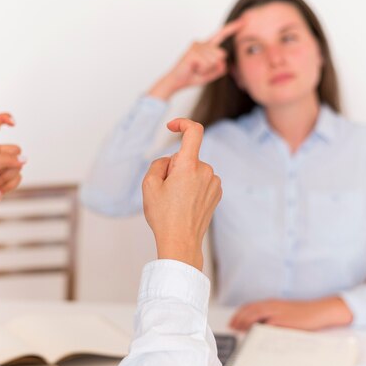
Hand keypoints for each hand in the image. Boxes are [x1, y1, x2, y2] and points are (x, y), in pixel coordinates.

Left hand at [0, 113, 24, 246]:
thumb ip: (5, 159)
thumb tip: (24, 160)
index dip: (4, 118)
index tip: (14, 122)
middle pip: (15, 149)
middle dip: (9, 163)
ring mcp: (1, 167)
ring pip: (18, 165)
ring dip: (7, 177)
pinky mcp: (7, 178)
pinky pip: (19, 177)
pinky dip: (10, 186)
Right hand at [142, 118, 221, 269]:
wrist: (180, 241)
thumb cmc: (164, 216)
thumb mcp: (149, 185)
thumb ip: (159, 164)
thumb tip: (171, 161)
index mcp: (189, 166)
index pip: (194, 131)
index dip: (182, 123)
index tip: (172, 127)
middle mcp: (206, 171)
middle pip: (187, 157)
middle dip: (175, 166)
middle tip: (166, 189)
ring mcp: (214, 183)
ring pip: (194, 170)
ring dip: (184, 178)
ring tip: (176, 200)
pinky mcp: (217, 193)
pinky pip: (201, 180)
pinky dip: (193, 186)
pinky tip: (186, 204)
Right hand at [148, 18, 244, 100]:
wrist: (176, 82)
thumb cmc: (192, 76)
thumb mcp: (212, 73)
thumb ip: (221, 67)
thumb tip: (222, 60)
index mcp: (206, 46)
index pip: (221, 35)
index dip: (232, 28)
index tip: (243, 20)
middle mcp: (201, 43)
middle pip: (222, 54)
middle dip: (214, 66)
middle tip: (201, 69)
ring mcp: (197, 46)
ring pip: (215, 60)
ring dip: (207, 70)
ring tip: (196, 69)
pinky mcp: (193, 52)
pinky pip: (207, 64)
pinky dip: (202, 71)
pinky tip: (193, 69)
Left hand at [229, 297, 353, 330]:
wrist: (318, 311)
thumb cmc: (302, 314)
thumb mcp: (284, 312)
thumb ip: (272, 316)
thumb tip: (260, 325)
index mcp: (271, 303)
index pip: (250, 306)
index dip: (239, 313)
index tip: (232, 321)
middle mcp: (272, 305)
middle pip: (250, 310)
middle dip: (238, 318)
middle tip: (232, 327)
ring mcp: (277, 312)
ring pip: (255, 315)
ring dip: (245, 323)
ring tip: (239, 330)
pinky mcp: (283, 320)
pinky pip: (267, 324)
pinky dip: (259, 328)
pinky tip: (253, 334)